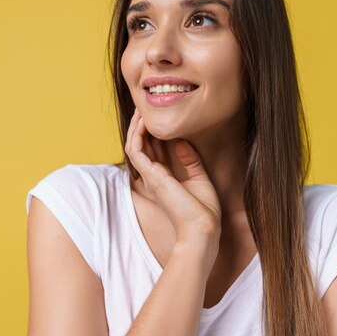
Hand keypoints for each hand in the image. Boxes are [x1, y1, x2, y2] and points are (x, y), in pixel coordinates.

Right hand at [125, 108, 221, 241]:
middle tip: (145, 107)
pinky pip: (135, 151)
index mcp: (164, 177)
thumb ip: (190, 160)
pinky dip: (136, 135)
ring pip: (134, 145)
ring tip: (141, 110)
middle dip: (142, 125)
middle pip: (142, 144)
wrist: (203, 229)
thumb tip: (181, 141)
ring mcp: (150, 176)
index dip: (153, 131)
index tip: (159, 114)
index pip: (154, 149)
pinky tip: (143, 122)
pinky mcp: (151, 177)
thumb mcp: (199, 178)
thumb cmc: (203, 210)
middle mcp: (154, 176)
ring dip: (135, 127)